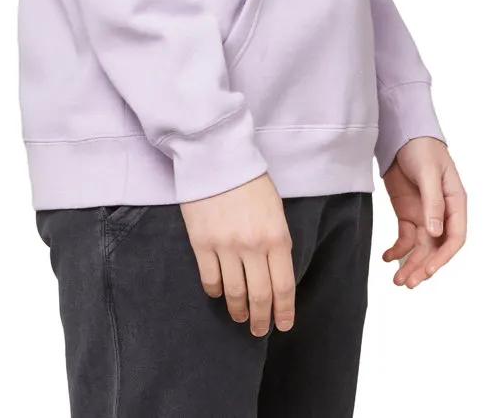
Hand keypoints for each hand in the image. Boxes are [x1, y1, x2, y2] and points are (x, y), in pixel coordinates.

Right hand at [179, 172, 294, 335]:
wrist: (217, 156)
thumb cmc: (250, 180)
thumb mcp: (275, 209)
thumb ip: (277, 241)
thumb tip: (275, 272)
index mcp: (276, 236)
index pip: (283, 286)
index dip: (284, 311)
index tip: (283, 325)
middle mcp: (253, 246)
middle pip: (260, 295)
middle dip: (261, 318)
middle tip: (259, 330)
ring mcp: (226, 246)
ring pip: (234, 293)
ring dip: (238, 310)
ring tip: (239, 317)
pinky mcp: (202, 243)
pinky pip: (210, 279)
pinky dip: (216, 291)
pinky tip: (219, 294)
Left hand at [381, 136, 466, 287]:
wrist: (401, 133)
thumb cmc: (422, 148)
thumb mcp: (429, 173)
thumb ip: (433, 203)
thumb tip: (436, 234)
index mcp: (455, 203)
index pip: (455, 237)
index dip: (443, 257)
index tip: (429, 271)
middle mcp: (442, 213)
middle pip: (436, 247)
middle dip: (423, 266)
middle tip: (409, 283)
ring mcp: (424, 214)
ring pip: (420, 247)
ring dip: (410, 264)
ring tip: (398, 281)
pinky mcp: (408, 212)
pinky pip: (405, 237)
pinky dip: (397, 249)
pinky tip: (387, 257)